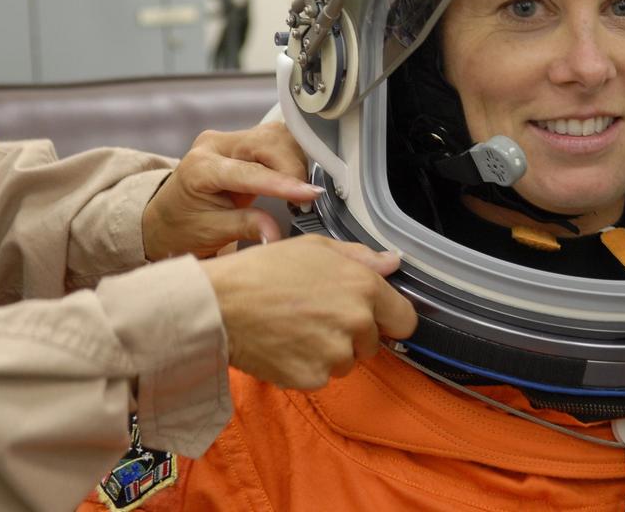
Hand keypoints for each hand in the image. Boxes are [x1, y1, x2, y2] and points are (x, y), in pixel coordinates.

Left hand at [142, 123, 322, 259]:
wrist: (169, 216)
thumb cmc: (183, 225)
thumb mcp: (211, 231)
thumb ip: (246, 227)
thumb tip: (276, 234)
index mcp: (200, 166)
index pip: (250, 171)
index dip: (283, 182)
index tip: (310, 195)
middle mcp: (216, 145)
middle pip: (268, 142)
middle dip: (293, 168)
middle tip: (307, 198)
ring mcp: (231, 139)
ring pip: (277, 136)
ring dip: (296, 161)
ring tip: (301, 191)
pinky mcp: (245, 141)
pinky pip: (277, 140)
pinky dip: (292, 158)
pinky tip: (296, 179)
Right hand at [199, 235, 417, 388]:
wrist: (218, 304)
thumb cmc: (263, 270)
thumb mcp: (315, 247)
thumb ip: (360, 257)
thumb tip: (392, 263)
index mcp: (364, 287)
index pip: (405, 320)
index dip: (389, 319)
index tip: (374, 317)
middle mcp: (357, 322)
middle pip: (373, 343)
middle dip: (353, 334)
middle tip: (318, 316)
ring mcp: (335, 353)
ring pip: (347, 361)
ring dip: (331, 351)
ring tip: (297, 329)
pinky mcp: (312, 378)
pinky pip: (322, 377)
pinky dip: (308, 366)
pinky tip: (285, 345)